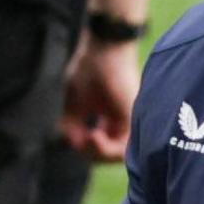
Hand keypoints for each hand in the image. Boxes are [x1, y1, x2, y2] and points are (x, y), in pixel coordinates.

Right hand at [59, 36, 138, 162]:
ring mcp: (128, 119)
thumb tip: (75, 145)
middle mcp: (119, 120)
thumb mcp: (72, 105)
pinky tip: (94, 136)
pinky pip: (123, 149)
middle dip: (90, 153)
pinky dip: (106, 149)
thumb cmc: (85, 69)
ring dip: (98, 153)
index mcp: (107, 116)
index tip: (73, 137)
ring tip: (89, 138)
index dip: (83, 148)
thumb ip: (73, 128)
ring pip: (116, 155)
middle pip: (107, 153)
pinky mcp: (132, 119)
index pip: (97, 145)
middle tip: (81, 141)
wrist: (102, 49)